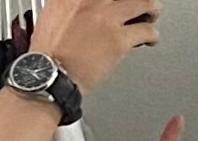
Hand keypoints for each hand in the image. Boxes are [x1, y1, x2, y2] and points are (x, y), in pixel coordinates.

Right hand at [31, 0, 160, 95]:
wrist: (48, 76)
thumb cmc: (46, 54)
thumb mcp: (51, 15)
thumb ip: (68, 6)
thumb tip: (74, 8)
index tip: (114, 2)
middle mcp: (93, 0)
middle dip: (135, 0)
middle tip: (138, 4)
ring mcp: (108, 18)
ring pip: (144, 3)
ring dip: (150, 9)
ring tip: (151, 15)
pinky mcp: (118, 40)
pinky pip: (146, 31)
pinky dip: (151, 35)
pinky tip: (149, 38)